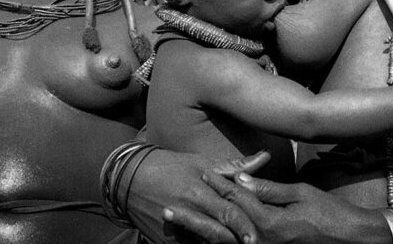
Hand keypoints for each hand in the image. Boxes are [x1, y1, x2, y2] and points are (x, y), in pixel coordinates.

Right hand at [126, 148, 268, 243]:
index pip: (227, 212)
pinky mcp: (164, 239)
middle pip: (217, 233)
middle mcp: (187, 211)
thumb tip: (265, 157)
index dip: (243, 225)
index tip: (256, 237)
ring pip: (203, 243)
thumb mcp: (201, 162)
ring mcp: (174, 228)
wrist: (127, 179)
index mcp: (198, 191)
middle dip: (234, 241)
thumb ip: (235, 166)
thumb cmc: (170, 167)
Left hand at [175, 172, 388, 243]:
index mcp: (271, 223)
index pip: (238, 200)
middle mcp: (262, 241)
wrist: (349, 240)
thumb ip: (269, 190)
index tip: (202, 172)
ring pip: (223, 243)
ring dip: (198, 233)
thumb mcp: (301, 194)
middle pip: (222, 225)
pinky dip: (216, 243)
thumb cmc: (329, 213)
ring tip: (175, 225)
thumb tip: (242, 180)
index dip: (220, 184)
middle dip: (197, 214)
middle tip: (172, 202)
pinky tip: (199, 239)